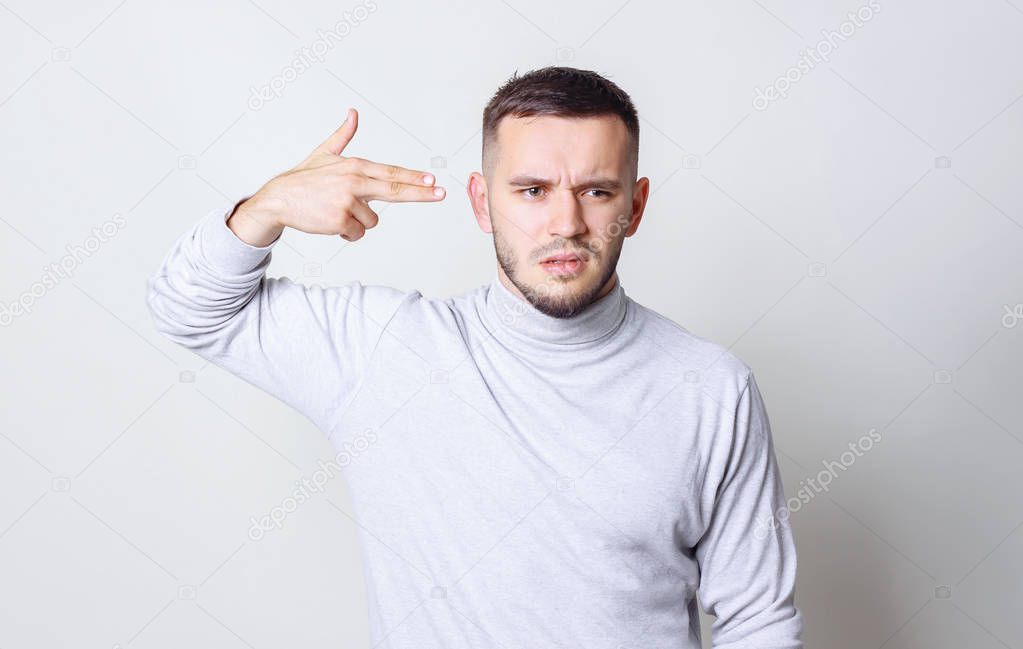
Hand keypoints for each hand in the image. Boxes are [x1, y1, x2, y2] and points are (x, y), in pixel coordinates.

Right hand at [229, 107, 444, 244]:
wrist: (278, 200)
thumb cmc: (303, 180)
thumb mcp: (324, 154)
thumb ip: (343, 136)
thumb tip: (353, 113)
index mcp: (355, 166)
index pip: (391, 173)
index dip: (414, 177)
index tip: (433, 180)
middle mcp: (354, 181)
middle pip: (395, 189)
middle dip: (421, 193)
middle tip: (441, 194)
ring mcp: (347, 200)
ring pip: (371, 221)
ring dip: (357, 222)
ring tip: (336, 213)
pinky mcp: (340, 220)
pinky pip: (357, 233)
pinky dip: (346, 233)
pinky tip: (331, 223)